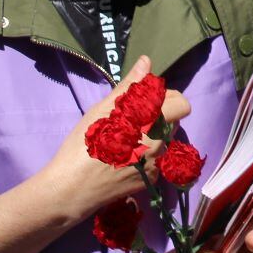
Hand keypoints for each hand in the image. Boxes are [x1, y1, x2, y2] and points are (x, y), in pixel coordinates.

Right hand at [34, 56, 191, 221]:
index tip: (146, 101)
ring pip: (166, 140)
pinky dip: (146, 154)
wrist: (70, 190)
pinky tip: (123, 157)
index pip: (182, 105)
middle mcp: (160, 144)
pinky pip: (158, 159)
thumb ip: (129, 86)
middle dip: (160, 115)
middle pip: (174, 121)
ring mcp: (157, 164)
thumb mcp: (102, 111)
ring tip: (124, 138)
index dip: (167, 99)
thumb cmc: (82, 145)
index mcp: (149, 123)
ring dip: (153, 135)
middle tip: (131, 118)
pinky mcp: (152, 180)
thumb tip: (146, 62)